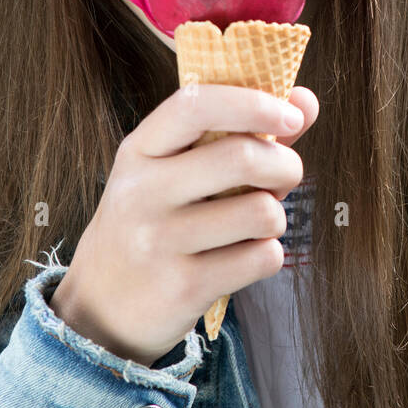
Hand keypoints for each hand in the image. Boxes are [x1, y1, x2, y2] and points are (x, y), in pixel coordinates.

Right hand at [49, 84, 317, 365]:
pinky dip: (268, 255)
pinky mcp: (183, 287)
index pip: (195, 104)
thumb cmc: (156, 222)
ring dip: (276, 217)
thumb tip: (307, 100)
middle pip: (243, 157)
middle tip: (284, 176)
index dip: (253, 102)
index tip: (291, 114)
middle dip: (285, 165)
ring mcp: (159, 241)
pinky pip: (262, 258)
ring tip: (255, 223)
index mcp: (140, 149)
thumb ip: (242, 132)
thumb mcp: (175, 170)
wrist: (101, 306)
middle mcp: (143, 191)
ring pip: (261, 211)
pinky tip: (243, 257)